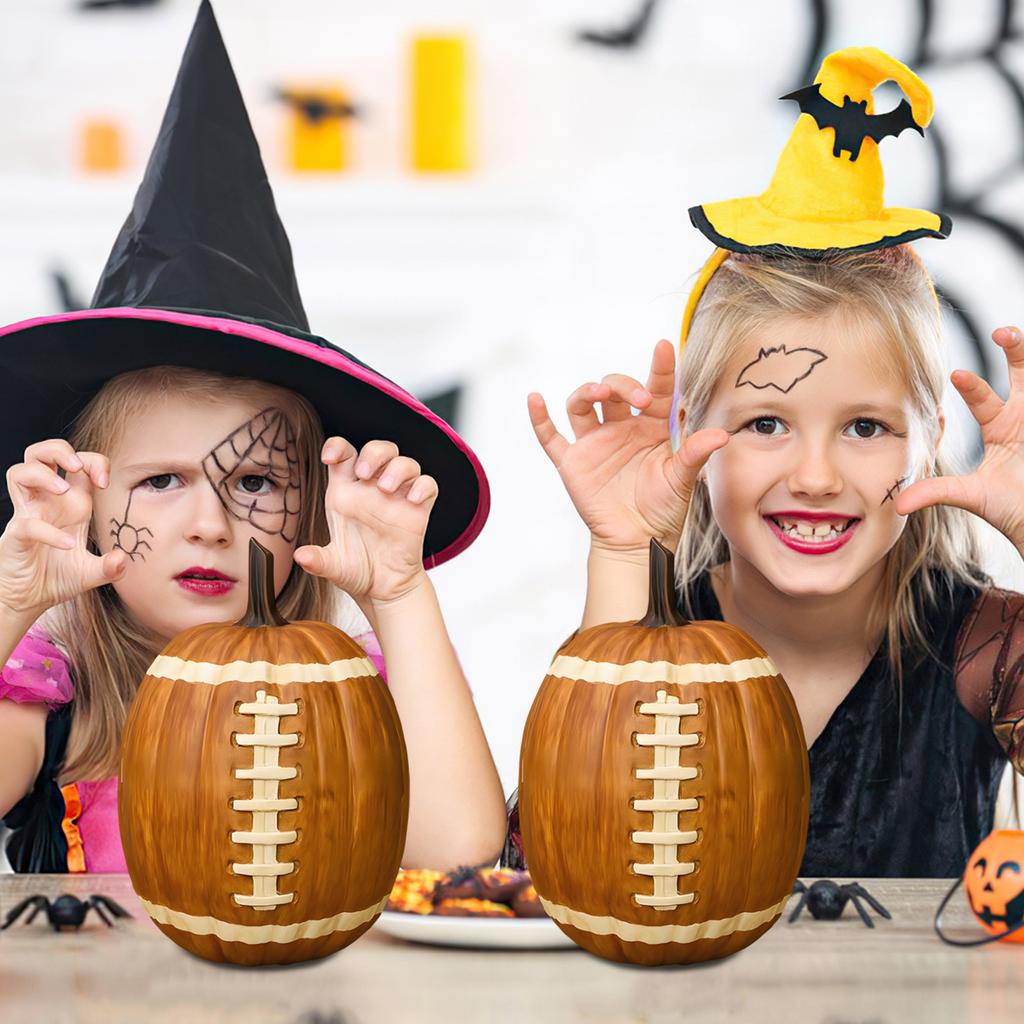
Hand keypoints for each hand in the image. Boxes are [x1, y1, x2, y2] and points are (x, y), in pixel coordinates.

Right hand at [0, 440, 126, 616]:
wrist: (27, 600)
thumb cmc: (56, 577)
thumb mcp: (91, 573)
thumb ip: (110, 567)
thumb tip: (122, 559)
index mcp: (71, 503)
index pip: (78, 463)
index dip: (93, 462)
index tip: (105, 482)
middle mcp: (48, 503)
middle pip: (41, 453)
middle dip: (59, 449)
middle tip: (77, 466)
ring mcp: (28, 516)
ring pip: (19, 472)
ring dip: (42, 475)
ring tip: (62, 490)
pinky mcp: (16, 536)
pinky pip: (26, 523)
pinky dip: (48, 531)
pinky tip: (66, 544)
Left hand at [293, 438, 437, 604]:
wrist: (385, 588)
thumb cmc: (357, 570)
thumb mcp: (333, 566)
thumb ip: (318, 560)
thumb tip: (301, 557)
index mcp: (346, 493)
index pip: (344, 455)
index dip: (337, 447)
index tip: (329, 457)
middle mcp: (372, 490)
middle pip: (377, 450)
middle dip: (373, 453)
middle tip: (364, 473)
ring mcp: (398, 497)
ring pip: (405, 462)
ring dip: (396, 468)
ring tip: (385, 488)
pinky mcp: (419, 509)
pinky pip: (428, 485)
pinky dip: (422, 486)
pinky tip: (413, 500)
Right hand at [528, 339, 729, 552]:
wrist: (638, 541)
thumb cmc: (663, 508)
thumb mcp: (683, 479)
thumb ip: (695, 453)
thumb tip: (721, 434)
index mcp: (652, 426)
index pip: (657, 389)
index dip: (661, 368)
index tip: (664, 347)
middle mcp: (622, 428)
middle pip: (616, 390)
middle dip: (625, 386)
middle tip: (639, 397)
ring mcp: (595, 443)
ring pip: (583, 404)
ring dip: (588, 392)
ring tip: (599, 394)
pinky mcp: (573, 462)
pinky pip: (550, 436)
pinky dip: (540, 418)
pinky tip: (535, 399)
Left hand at [895, 326, 1023, 547]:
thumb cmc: (1010, 509)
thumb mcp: (970, 495)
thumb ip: (936, 492)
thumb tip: (899, 503)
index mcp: (1000, 426)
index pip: (981, 395)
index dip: (970, 385)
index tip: (956, 375)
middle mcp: (1023, 416)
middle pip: (1022, 371)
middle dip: (1014, 348)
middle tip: (1000, 332)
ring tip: (1017, 334)